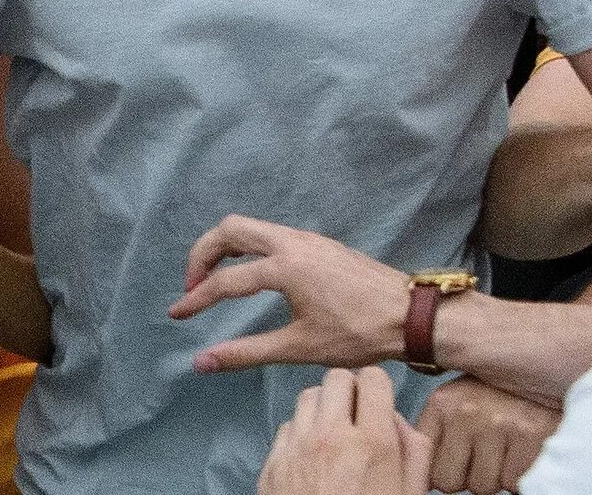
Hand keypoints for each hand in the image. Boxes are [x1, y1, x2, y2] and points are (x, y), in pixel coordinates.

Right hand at [170, 214, 408, 372]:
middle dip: (202, 254)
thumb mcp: (301, 347)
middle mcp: (291, 243)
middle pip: (229, 229)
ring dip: (226, 247)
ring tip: (218, 277)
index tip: (177, 315)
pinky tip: (256, 274)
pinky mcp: (320, 243)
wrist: (415, 316)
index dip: (196, 299)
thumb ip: (246, 353)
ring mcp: (308, 238)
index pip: (226, 282)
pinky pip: (272, 233)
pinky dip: (250, 247)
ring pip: (251, 226)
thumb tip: (201, 363)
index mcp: (284, 267)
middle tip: (194, 285)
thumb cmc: (361, 334)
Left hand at [258, 368, 432, 494]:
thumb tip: (398, 420)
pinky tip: (315, 456)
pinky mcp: (274, 461)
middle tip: (359, 415)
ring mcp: (298, 447)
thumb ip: (415, 452)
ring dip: (324, 407)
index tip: (380, 401)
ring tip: (337, 435)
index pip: (373, 379)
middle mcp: (332, 437)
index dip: (379, 388)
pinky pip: (288, 425)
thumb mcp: (411, 493)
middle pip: (336, 379)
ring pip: (308, 396)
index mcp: (374, 444)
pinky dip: (303, 432)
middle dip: (350, 391)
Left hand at [416, 376, 554, 494]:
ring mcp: (499, 424)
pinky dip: (521, 476)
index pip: (423, 461)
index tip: (455, 465)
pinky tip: (525, 451)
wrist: (556, 369)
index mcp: (442, 402)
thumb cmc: (503, 393)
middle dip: (467, 477)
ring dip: (497, 476)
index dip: (441, 470)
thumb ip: (438, 429)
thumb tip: (414, 463)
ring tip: (507, 448)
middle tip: (486, 456)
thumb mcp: (462, 399)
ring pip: (484, 486)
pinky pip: (514, 483)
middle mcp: (466, 411)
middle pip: (449, 481)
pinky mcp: (532, 436)